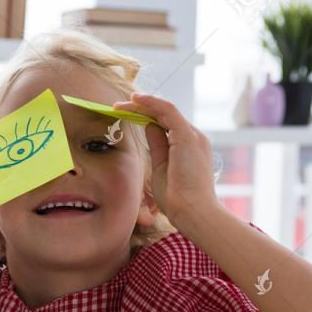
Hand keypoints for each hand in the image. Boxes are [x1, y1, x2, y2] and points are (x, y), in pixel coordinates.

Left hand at [113, 93, 220, 227]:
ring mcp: (192, 136)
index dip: (146, 116)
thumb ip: (157, 146)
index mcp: (189, 146)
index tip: (126, 114)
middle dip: (141, 108)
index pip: (166, 124)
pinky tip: (136, 100)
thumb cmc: (177, 198)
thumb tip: (149, 128)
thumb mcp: (161, 167)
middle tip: (118, 106)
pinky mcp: (187, 136)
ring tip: (122, 102)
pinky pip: (168, 111)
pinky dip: (152, 103)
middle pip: (165, 115)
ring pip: (165, 110)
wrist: (193, 211)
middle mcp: (193, 137)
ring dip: (143, 103)